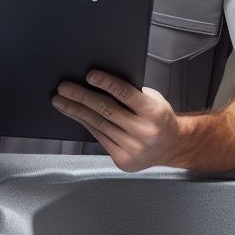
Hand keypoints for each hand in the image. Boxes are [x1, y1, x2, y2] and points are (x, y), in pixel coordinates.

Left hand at [52, 70, 181, 171]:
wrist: (172, 147)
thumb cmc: (160, 118)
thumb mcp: (154, 100)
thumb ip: (132, 93)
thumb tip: (101, 82)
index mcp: (154, 113)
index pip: (126, 94)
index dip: (107, 83)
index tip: (90, 75)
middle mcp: (144, 132)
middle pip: (107, 111)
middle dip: (82, 97)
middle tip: (65, 88)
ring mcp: (133, 148)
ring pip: (99, 125)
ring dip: (76, 111)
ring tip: (61, 101)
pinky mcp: (123, 160)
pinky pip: (99, 138)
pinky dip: (85, 125)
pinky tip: (75, 115)